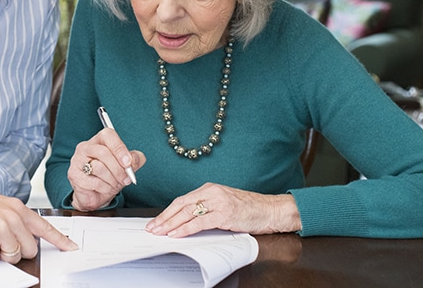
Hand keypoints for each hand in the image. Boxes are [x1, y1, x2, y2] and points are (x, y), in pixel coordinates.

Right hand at [0, 179, 77, 263]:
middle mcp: (12, 216)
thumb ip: (13, 219)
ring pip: (13, 257)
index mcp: (17, 207)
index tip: (71, 247)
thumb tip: (24, 239)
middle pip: (30, 249)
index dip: (59, 240)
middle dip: (16, 251)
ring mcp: (1, 228)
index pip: (44, 226)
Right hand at [68, 128, 145, 210]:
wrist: (95, 195)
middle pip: (103, 152)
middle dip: (118, 169)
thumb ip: (134, 160)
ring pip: (99, 167)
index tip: (128, 163)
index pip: (108, 135)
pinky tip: (105, 188)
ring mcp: (77, 160)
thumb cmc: (109, 177)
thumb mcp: (125, 167)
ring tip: (114, 184)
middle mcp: (85, 147)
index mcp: (99, 140)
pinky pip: (93, 181)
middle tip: (126, 179)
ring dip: (112, 180)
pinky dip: (104, 188)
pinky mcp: (74, 174)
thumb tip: (136, 158)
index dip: (119, 148)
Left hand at [145, 183, 301, 236]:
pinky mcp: (224, 214)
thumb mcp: (223, 204)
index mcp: (209, 188)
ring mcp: (218, 202)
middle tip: (152, 228)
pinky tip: (176, 234)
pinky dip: (186, 228)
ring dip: (171, 224)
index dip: (167, 211)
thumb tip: (186, 221)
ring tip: (160, 232)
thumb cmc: (249, 209)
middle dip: (164, 218)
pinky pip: (200, 222)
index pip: (182, 200)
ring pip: (187, 212)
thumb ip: (207, 209)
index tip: (156, 221)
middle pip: (181, 205)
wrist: (270, 210)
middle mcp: (211, 192)